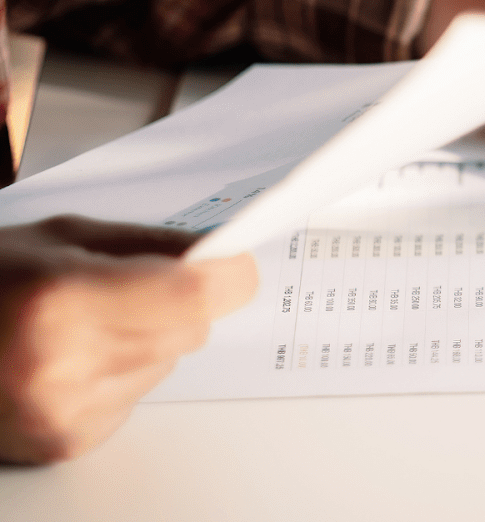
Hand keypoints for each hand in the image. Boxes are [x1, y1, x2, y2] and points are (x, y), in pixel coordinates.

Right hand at [0, 216, 256, 463]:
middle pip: (191, 329)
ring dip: (145, 339)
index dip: (226, 272)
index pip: (198, 294)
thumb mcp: (64, 236)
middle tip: (126, 286)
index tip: (230, 260)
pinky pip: (137, 395)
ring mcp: (62, 412)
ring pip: (168, 363)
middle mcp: (62, 366)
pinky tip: (68, 359)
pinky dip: (118, 373)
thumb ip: (151, 244)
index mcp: (63, 302)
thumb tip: (224, 251)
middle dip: (177, 302)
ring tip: (80, 324)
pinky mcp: (65, 442)